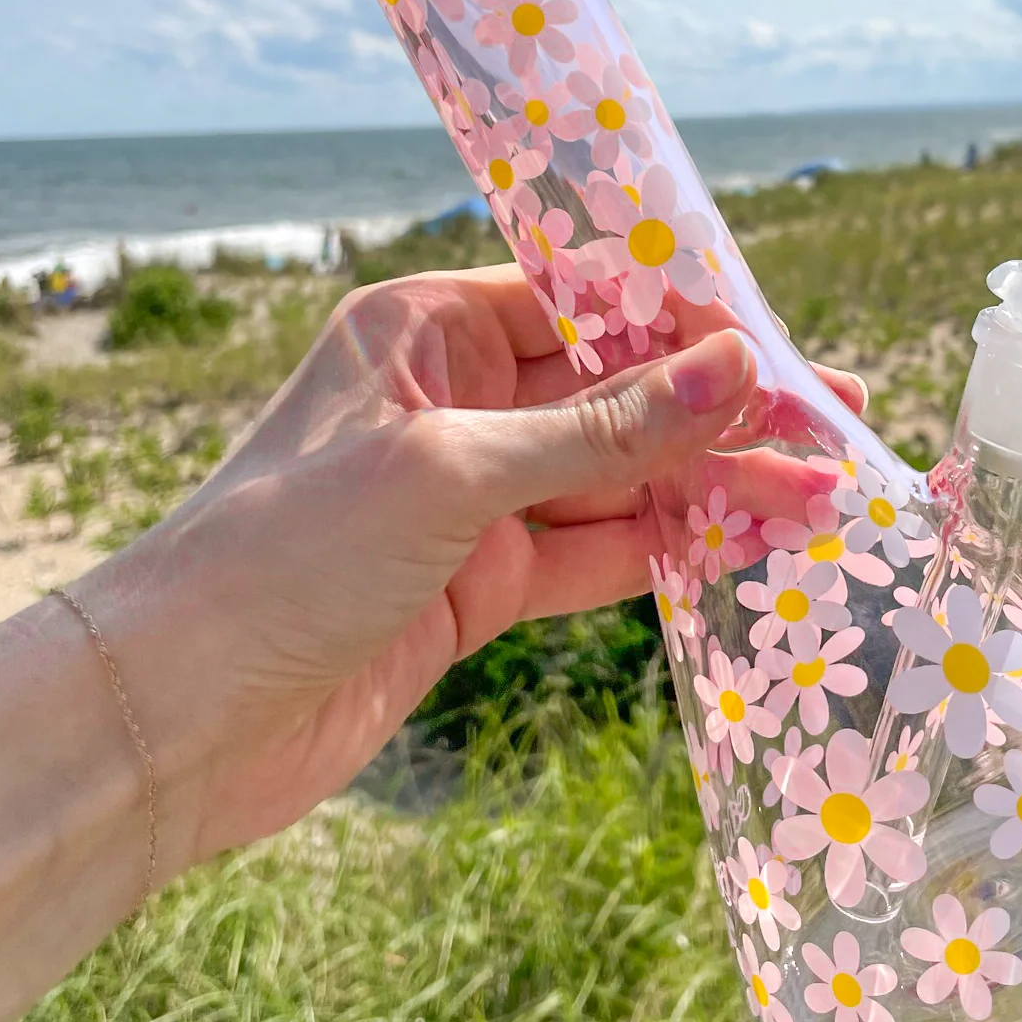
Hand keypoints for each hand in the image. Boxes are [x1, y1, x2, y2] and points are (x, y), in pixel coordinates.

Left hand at [75, 265, 787, 873]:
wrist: (182, 720)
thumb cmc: (288, 554)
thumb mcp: (452, 473)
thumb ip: (601, 433)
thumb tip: (737, 369)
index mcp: (422, 330)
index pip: (578, 302)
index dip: (682, 320)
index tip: (782, 338)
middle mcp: (451, 401)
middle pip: (611, 393)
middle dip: (718, 409)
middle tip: (838, 414)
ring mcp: (468, 499)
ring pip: (615, 480)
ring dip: (710, 486)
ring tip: (823, 489)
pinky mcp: (478, 587)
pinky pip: (593, 555)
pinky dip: (666, 552)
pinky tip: (748, 544)